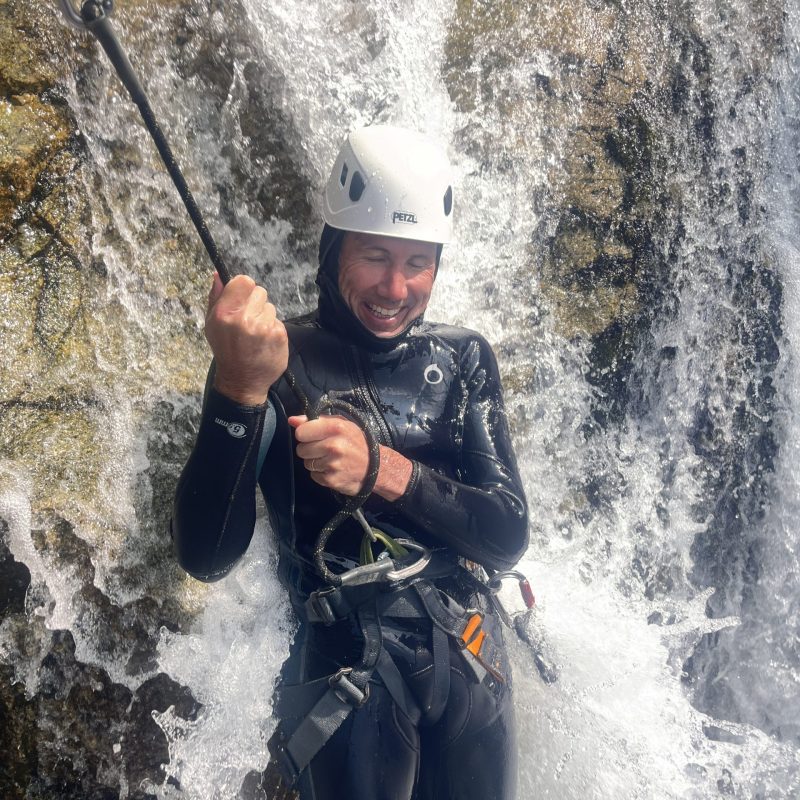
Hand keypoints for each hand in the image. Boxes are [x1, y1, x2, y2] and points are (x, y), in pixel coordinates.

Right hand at [205, 272, 287, 404]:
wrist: (241, 380)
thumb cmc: (225, 349)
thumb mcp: (212, 324)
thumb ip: (216, 297)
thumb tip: (218, 275)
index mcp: (225, 313)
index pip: (244, 281)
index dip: (244, 288)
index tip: (243, 299)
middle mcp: (244, 319)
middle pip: (260, 292)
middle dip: (255, 303)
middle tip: (248, 320)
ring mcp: (264, 328)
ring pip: (270, 307)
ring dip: (264, 317)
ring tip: (256, 333)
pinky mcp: (279, 336)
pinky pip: (278, 321)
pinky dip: (273, 329)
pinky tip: (265, 341)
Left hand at [289, 415, 412, 499]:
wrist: (378, 468)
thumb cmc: (357, 443)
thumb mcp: (341, 425)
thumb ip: (316, 421)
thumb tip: (292, 420)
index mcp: (336, 427)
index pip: (301, 432)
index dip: (305, 435)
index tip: (314, 436)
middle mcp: (334, 445)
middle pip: (301, 449)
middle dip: (310, 450)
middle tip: (324, 449)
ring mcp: (332, 464)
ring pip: (306, 463)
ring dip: (315, 462)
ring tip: (331, 460)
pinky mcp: (331, 480)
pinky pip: (313, 475)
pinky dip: (321, 474)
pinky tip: (333, 470)